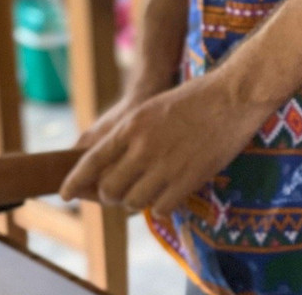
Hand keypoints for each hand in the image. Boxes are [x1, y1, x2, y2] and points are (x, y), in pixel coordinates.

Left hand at [59, 68, 273, 216]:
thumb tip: (113, 162)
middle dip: (109, 195)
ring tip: (147, 190)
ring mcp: (165, 165)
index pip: (91, 161)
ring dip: (135, 201)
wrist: (235, 94)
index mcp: (132, 125)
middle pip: (108, 189)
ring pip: (132, 202)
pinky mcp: (188, 180)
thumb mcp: (154, 108)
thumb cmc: (197, 97)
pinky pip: (159, 208)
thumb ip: (133, 135)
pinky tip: (169, 193)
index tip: (67, 194)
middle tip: (120, 192)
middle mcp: (143, 147)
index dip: (75, 181)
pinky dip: (160, 206)